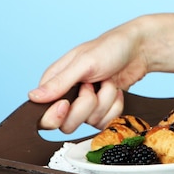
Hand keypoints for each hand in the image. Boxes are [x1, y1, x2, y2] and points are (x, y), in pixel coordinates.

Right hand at [28, 22, 147, 132]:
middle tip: (92, 85)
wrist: (139, 51)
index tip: (66, 103)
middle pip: (67, 124)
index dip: (55, 115)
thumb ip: (59, 82)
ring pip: (90, 122)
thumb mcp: (84, 63)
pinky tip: (117, 90)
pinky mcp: (103, 110)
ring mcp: (86, 105)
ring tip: (108, 81)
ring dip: (105, 100)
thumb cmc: (110, 48)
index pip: (43, 114)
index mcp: (55, 82)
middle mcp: (68, 96)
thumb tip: (33, 97)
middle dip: (86, 106)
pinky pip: (106, 122)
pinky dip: (115, 106)